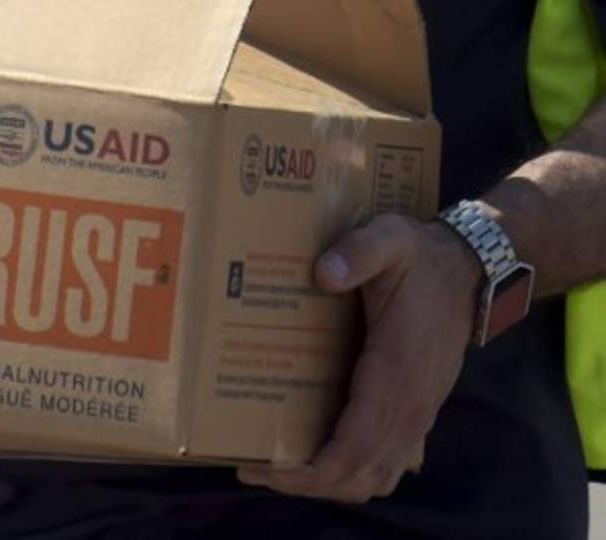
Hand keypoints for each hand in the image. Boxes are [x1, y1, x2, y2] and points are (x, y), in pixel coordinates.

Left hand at [237, 213, 480, 502]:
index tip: (263, 470)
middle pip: (359, 476)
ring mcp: (417, 414)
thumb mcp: (390, 239)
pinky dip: (355, 473)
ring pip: (377, 477)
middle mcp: (409, 406)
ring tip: (280, 468)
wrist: (468, 269)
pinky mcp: (417, 411)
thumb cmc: (420, 258)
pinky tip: (320, 458)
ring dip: (331, 484)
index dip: (308, 472)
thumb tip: (322, 273)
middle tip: (254, 468)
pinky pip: (390, 463)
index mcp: (395, 374)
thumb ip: (358, 251)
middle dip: (306, 483)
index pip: (353, 449)